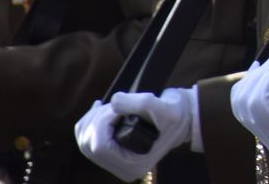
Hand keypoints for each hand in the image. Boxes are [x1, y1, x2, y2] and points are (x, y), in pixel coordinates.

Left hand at [74, 87, 197, 180]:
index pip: (100, 147)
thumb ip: (139, 104)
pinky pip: (87, 137)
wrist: (184, 118)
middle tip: (117, 104)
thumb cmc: (177, 115)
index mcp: (132, 165)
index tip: (119, 107)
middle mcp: (120, 167)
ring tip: (113, 107)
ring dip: (93, 118)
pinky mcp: (110, 151)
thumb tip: (112, 101)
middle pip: (88, 143)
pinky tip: (100, 108)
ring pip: (84, 139)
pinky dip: (90, 120)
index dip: (103, 123)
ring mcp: (113, 161)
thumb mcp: (164, 108)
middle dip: (97, 119)